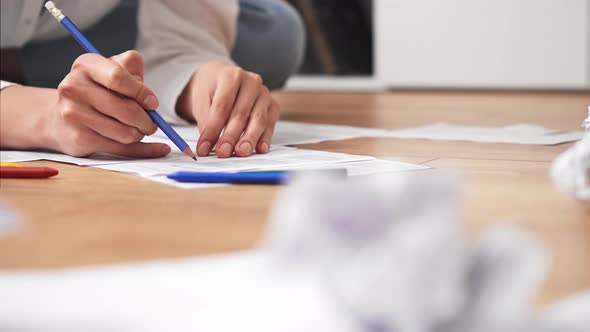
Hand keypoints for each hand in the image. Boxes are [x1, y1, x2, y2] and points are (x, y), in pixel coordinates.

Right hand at [0, 51, 169, 157]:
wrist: (58, 116)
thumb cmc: (95, 90)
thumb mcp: (110, 69)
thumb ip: (131, 70)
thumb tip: (149, 98)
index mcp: (86, 66)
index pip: (118, 77)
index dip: (141, 92)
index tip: (152, 102)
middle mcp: (74, 88)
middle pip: (126, 109)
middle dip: (147, 119)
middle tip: (152, 122)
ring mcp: (74, 115)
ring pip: (126, 132)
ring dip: (140, 133)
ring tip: (138, 129)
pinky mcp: (80, 139)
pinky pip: (122, 149)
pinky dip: (145, 150)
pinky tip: (158, 149)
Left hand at [177, 62, 279, 157]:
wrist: (223, 80)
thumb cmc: (211, 91)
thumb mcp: (201, 101)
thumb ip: (206, 121)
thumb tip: (208, 144)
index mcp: (232, 76)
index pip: (222, 106)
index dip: (213, 128)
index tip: (204, 147)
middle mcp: (252, 82)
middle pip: (241, 114)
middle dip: (231, 136)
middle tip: (223, 152)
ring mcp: (265, 94)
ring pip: (258, 120)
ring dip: (249, 139)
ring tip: (241, 153)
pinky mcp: (273, 106)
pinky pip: (270, 124)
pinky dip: (265, 138)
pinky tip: (260, 149)